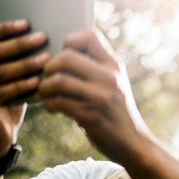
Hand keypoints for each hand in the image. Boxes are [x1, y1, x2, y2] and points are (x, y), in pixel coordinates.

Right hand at [0, 19, 49, 156]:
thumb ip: (11, 56)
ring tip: (47, 58)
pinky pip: (2, 93)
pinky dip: (22, 86)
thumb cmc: (7, 100)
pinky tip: (39, 81)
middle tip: (42, 38)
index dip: (5, 28)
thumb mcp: (8, 76)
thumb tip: (26, 26)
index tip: (27, 23)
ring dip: (25, 64)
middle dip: (20, 44)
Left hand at [38, 29, 152, 163]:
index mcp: (115, 66)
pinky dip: (50, 105)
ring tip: (46, 94)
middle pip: (66, 57)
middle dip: (49, 67)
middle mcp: (109, 78)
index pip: (90, 35)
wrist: (133, 142)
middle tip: (48, 78)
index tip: (66, 55)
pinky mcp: (90, 116)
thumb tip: (62, 53)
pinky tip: (54, 108)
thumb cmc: (117, 111)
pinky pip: (58, 102)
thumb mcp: (116, 83)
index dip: (71, 41)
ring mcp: (100, 97)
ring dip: (45, 88)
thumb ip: (97, 67)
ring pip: (58, 80)